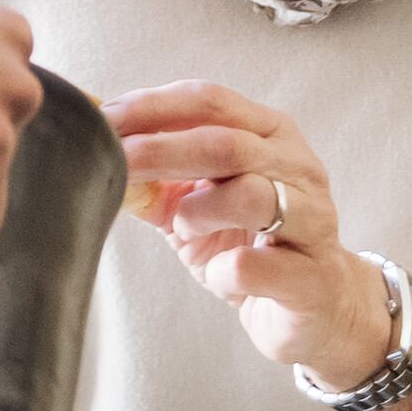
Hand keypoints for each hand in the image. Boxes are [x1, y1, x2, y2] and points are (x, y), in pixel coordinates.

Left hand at [105, 82, 386, 381]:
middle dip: (160, 150)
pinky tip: (220, 272)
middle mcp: (298, 167)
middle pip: (225, 143)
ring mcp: (313, 220)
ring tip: (182, 227)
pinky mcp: (313, 277)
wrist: (315, 309)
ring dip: (197, 210)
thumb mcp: (196, 206)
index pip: (210, 101)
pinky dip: (224, 268)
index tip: (102, 119)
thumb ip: (157, 180)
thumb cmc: (249, 246)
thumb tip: (96, 154)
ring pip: (250, 196)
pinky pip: (256, 265)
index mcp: (270, 134)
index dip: (152, 107)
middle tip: (113, 161)